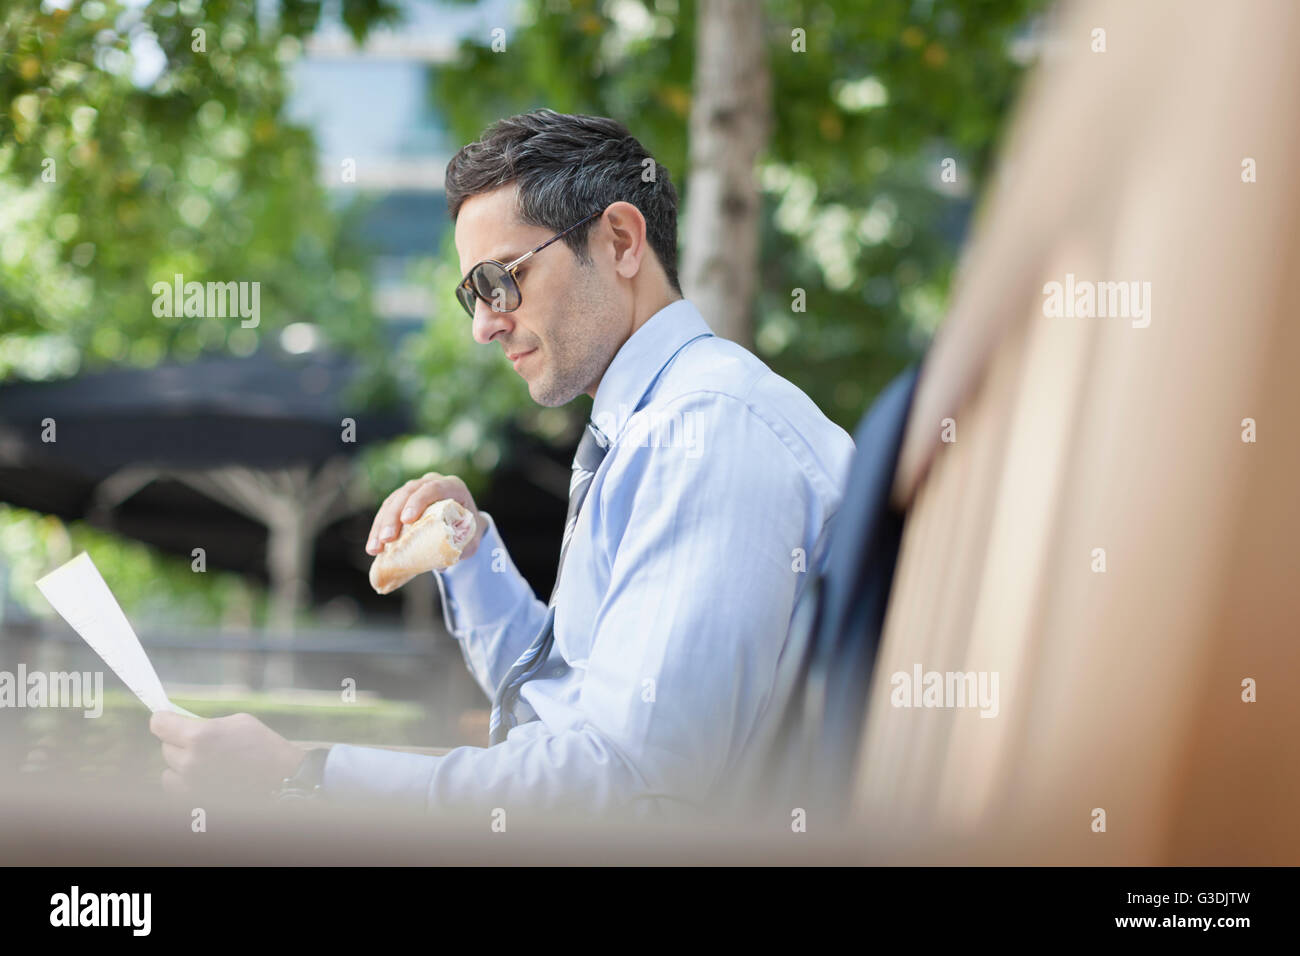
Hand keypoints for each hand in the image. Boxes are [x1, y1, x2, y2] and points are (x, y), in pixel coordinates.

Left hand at [149, 711, 304, 798]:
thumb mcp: (237, 722)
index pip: (159, 724)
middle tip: (199, 742)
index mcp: (200, 736)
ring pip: (168, 770)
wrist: (282, 778)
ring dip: (180, 764)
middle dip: (178, 741)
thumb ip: (205, 723)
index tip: (167, 718)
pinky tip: (202, 777)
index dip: (163, 719)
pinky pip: (175, 788)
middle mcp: (190, 761)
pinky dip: (183, 782)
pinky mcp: (195, 800)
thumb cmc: (263, 745)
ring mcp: (191, 784)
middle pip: (165, 747)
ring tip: (202, 762)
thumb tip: (182, 724)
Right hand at [365, 472, 485, 560]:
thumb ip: (461, 548)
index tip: (407, 520)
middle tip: (387, 539)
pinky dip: (379, 529)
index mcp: (453, 486)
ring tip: (375, 549)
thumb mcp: (471, 540)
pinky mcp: (402, 500)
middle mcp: (432, 482)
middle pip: (408, 493)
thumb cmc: (469, 532)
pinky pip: (386, 510)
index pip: (434, 488)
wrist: (464, 526)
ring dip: (381, 525)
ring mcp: (415, 489)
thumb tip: (441, 565)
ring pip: (393, 501)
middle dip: (394, 516)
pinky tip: (373, 547)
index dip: (419, 501)